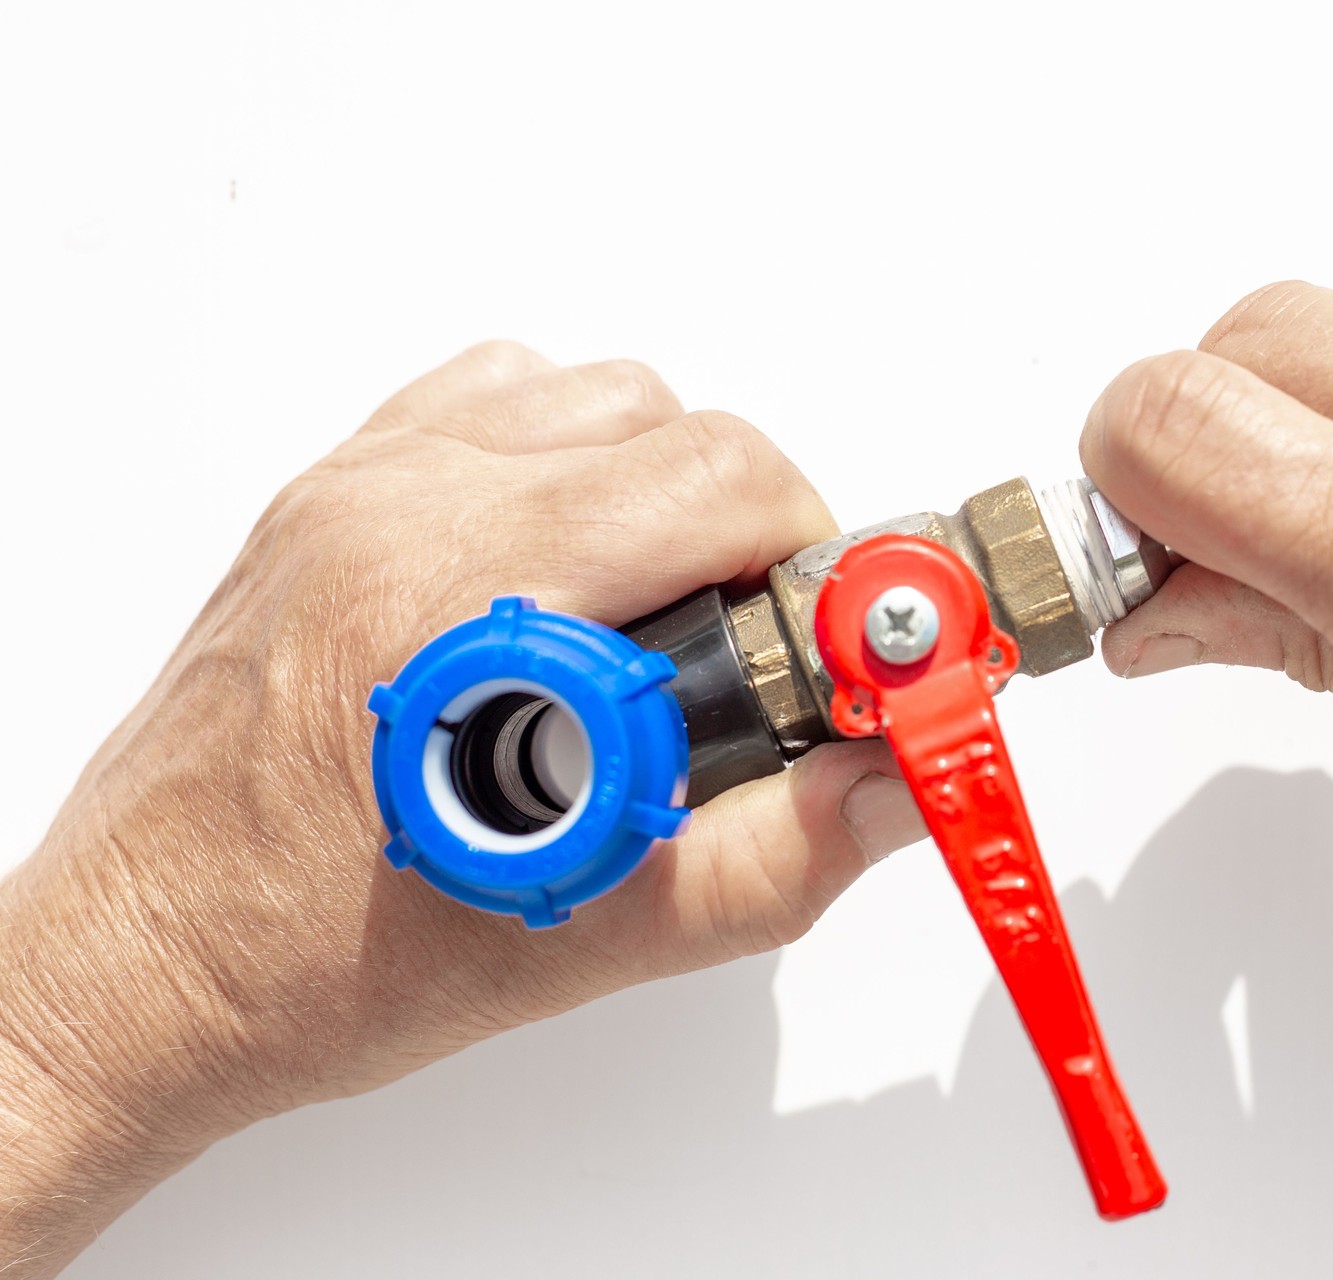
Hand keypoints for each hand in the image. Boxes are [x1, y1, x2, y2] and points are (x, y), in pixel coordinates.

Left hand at [0, 344, 925, 1274]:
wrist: (145, 965)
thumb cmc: (305, 964)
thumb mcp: (576, 934)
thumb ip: (767, 861)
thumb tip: (896, 785)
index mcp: (457, 597)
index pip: (718, 488)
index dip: (818, 570)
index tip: (839, 652)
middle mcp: (398, 509)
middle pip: (676, 428)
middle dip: (758, 532)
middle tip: (754, 655)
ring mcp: (356, 488)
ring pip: (594, 394)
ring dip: (666, 485)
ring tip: (660, 614)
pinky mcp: (332, 494)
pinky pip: (494, 398)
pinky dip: (569, 453)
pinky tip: (571, 563)